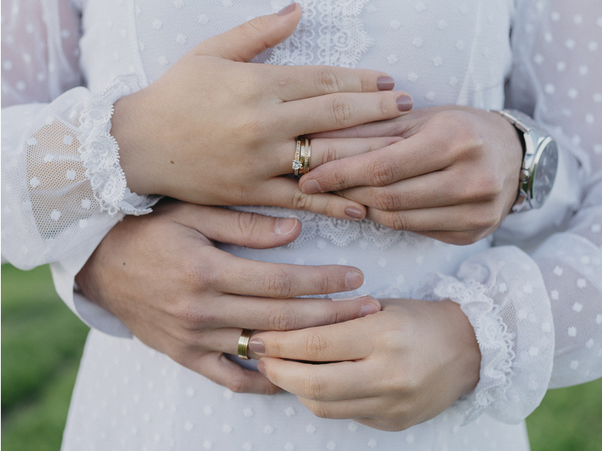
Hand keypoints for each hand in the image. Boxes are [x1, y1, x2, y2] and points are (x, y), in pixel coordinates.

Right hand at [75, 200, 380, 393]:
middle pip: (280, 319)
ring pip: (262, 348)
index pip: (279, 281)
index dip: (322, 281)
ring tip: (346, 339)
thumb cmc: (146, 230)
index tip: (356, 277)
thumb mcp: (190, 212)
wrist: (98, 264)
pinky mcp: (184, 355)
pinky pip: (230, 377)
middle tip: (369, 310)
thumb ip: (242, 222)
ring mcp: (192, 337)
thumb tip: (294, 231)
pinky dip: (263, 379)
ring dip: (308, 346)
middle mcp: (200, 308)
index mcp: (205, 269)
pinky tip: (294, 373)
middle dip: (332, 315)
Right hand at [111, 4, 410, 220]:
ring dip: (367, 153)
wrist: (132, 146)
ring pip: (325, 156)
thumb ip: (257, 33)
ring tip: (400, 151)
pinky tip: (363, 206)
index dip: (361, 81)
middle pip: (334, 116)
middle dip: (377, 112)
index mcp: (256, 84)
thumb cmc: (170, 96)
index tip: (389, 82)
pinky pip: (300, 198)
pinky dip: (333, 202)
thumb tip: (297, 10)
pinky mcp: (249, 192)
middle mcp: (263, 122)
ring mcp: (258, 160)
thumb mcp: (209, 53)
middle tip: (409, 109)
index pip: (323, 80)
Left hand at [253, 298, 480, 430]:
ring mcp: (392, 403)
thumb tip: (281, 329)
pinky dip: (322, 399)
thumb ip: (334, 319)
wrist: (472, 349)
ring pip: (323, 405)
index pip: (315, 343)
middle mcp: (389, 374)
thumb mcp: (378, 307)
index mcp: (384, 335)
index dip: (278, 343)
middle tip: (260, 357)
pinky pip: (343, 414)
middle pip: (313, 383)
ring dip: (294, 388)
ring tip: (281, 369)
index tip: (256, 337)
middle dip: (277, 371)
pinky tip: (313, 382)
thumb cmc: (419, 320)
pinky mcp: (393, 423)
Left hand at [299, 105, 523, 243]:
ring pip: (399, 219)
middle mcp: (473, 177)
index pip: (383, 166)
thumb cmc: (456, 128)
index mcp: (455, 139)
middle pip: (388, 197)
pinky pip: (416, 231)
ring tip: (341, 195)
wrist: (514, 153)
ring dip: (362, 208)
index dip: (339, 174)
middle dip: (345, 192)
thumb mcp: (417, 117)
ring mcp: (477, 210)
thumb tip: (314, 138)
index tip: (307, 176)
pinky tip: (374, 207)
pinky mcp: (474, 232)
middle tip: (316, 187)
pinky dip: (388, 220)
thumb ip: (368, 128)